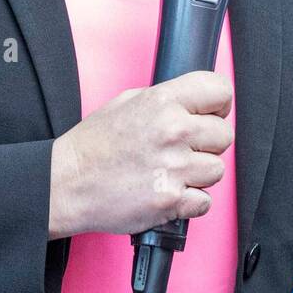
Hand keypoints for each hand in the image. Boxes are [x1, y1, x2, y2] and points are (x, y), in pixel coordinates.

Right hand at [48, 69, 233, 238]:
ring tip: (172, 171)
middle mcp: (173, 131)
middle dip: (208, 142)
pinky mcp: (170, 201)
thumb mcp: (127, 101)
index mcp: (163, 101)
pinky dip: (190, 202)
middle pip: (225, 134)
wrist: (67, 183)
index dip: (219, 104)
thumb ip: (166, 99)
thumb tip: (195, 103)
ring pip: (217, 169)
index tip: (212, 113)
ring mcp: (174, 168)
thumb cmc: (93, 144)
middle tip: (185, 148)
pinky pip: (205, 202)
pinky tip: (169, 191)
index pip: (220, 90)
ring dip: (199, 174)